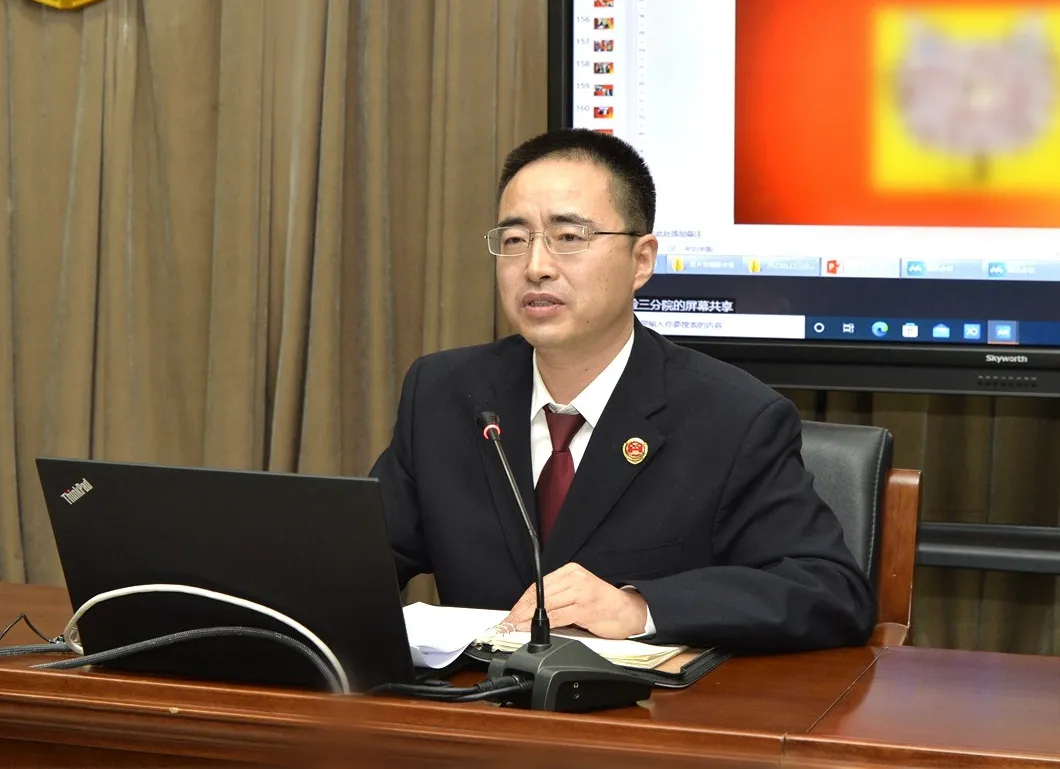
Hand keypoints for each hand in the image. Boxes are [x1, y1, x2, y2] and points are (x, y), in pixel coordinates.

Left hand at [501, 563, 647, 639]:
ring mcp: (580, 592)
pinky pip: (558, 616)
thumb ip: (559, 598)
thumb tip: (531, 613)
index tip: (510, 615)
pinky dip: (542, 624)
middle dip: (520, 611)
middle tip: (507, 624)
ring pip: (545, 605)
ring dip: (527, 619)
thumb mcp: (579, 594)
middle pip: (539, 595)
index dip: (521, 602)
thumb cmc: (604, 605)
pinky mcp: (585, 607)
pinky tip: (534, 630)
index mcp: (571, 572)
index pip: (539, 586)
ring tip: (516, 628)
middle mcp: (575, 578)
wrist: (630, 611)